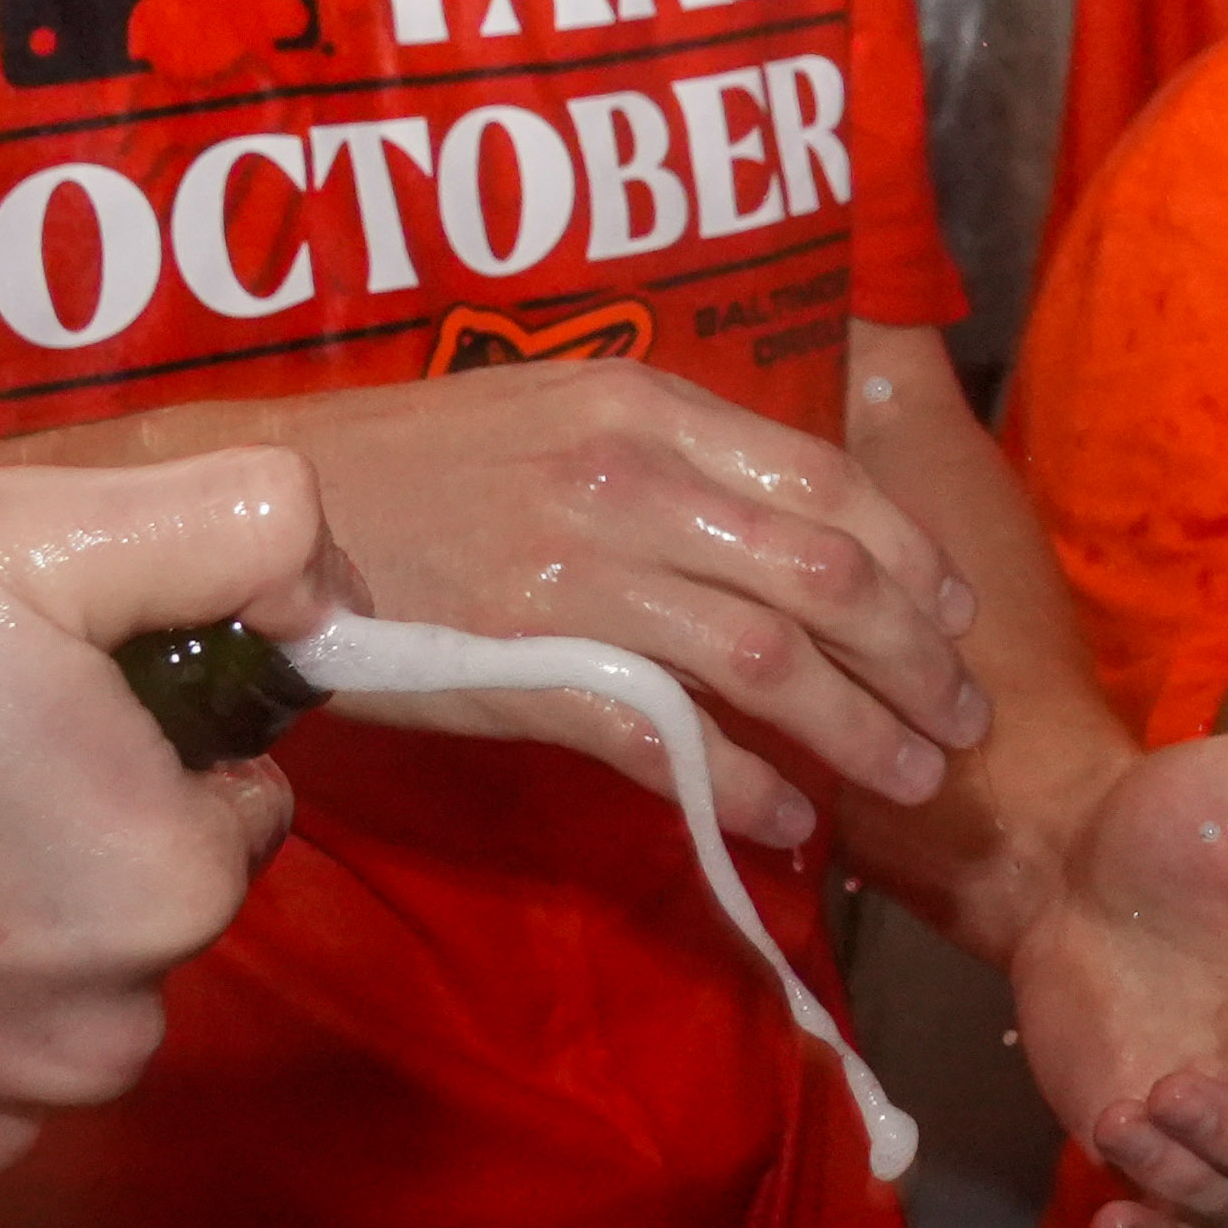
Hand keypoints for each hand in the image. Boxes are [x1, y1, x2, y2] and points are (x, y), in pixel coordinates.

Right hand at [0, 449, 332, 1227]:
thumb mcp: (17, 533)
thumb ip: (234, 531)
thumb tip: (329, 588)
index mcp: (166, 889)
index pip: (231, 801)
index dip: (132, 738)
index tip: (4, 703)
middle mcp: (91, 1043)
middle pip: (134, 916)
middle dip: (54, 847)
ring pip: (25, 1017)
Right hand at [214, 363, 994, 850]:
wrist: (264, 518)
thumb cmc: (414, 464)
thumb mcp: (557, 410)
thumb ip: (674, 455)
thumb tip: (787, 525)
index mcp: (645, 407)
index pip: (827, 482)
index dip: (911, 554)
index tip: (955, 612)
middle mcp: (629, 483)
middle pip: (826, 576)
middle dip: (917, 655)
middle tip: (963, 714)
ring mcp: (579, 579)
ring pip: (769, 662)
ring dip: (860, 729)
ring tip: (910, 778)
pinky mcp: (527, 670)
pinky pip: (670, 738)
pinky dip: (747, 784)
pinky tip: (791, 820)